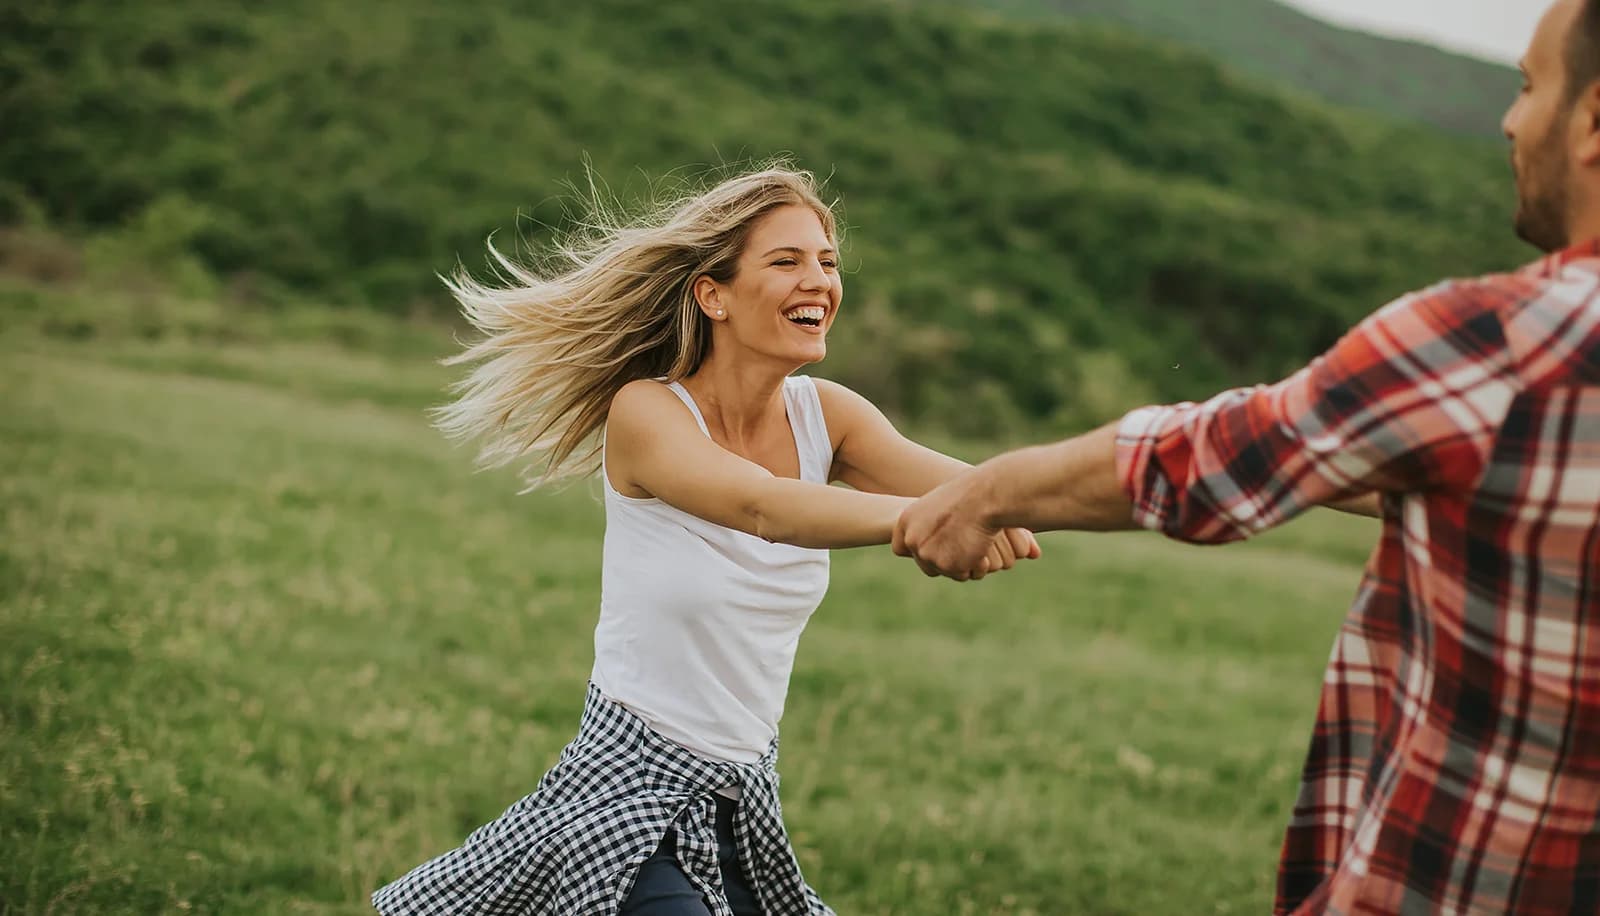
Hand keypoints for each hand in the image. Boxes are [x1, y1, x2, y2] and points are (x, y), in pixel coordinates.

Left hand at [893, 468, 1038, 579]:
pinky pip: (963, 575)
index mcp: (906, 522)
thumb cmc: (969, 494)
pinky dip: (975, 566)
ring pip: (945, 571)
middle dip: (943, 559)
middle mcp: (913, 540)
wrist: (985, 497)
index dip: (916, 551)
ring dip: (961, 563)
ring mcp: (929, 555)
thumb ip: (929, 523)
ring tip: (975, 541)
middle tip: (963, 544)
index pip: (901, 548)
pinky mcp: (948, 566)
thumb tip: (932, 537)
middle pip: (925, 564)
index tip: (932, 547)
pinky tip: (982, 547)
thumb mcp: (939, 503)